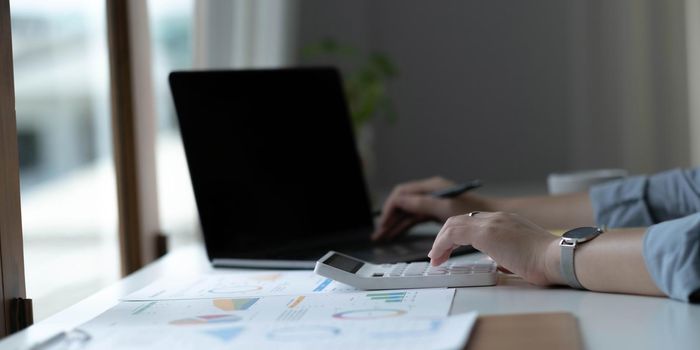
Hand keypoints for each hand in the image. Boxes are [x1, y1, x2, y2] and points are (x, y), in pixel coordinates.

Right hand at [372, 176, 489, 240]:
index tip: (384, 223)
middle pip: (402, 204)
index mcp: (431, 187)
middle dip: (389, 218)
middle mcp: (430, 193)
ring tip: (383, 237)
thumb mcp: (444, 207)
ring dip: (395, 224)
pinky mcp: (438, 213)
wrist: (495, 219)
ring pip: (408, 212)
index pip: (401, 194)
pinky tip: (397, 234)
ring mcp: (434, 203)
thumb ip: (421, 203)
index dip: (390, 209)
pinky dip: (406, 226)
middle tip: (379, 234)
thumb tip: (399, 201)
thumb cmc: (474, 210)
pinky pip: (416, 218)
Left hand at [428, 211, 560, 285]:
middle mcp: (498, 218)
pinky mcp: (486, 232)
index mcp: (507, 221)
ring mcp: (492, 223)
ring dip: (440, 241)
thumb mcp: (523, 255)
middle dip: (444, 237)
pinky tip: (438, 257)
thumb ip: (509, 255)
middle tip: (437, 254)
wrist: (558, 258)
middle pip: (460, 220)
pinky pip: (454, 233)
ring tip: (435, 258)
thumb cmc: (547, 262)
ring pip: (453, 224)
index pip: (474, 222)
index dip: (458, 235)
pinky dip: (441, 244)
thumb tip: (501, 265)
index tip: (451, 249)